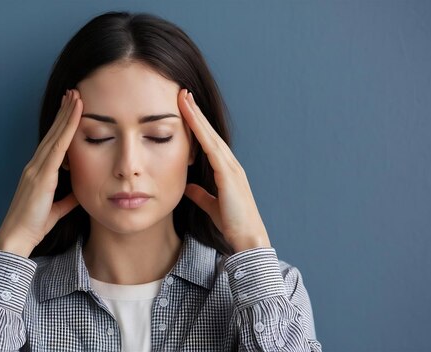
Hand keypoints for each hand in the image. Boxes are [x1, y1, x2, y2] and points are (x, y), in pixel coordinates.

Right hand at [0, 89, 82, 256]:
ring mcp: (37, 169)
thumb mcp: (57, 209)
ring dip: (66, 115)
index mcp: (38, 173)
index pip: (53, 143)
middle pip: (52, 133)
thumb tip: (79, 192)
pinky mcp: (41, 175)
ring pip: (55, 135)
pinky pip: (57, 148)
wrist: (17, 238)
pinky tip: (75, 116)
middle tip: (73, 93)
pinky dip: (67, 130)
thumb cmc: (33, 226)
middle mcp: (35, 166)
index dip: (61, 125)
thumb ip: (67, 199)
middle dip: (63, 112)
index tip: (70, 108)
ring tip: (75, 96)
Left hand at [177, 89, 270, 252]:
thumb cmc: (232, 223)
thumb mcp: (211, 206)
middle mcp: (230, 165)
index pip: (208, 141)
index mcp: (226, 170)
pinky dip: (201, 132)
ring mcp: (231, 168)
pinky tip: (191, 120)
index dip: (196, 124)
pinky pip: (212, 148)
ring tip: (184, 99)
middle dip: (196, 112)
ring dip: (197, 116)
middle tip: (183, 93)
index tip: (184, 108)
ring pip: (210, 135)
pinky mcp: (228, 175)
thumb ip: (201, 195)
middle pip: (209, 132)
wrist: (247, 239)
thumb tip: (189, 187)